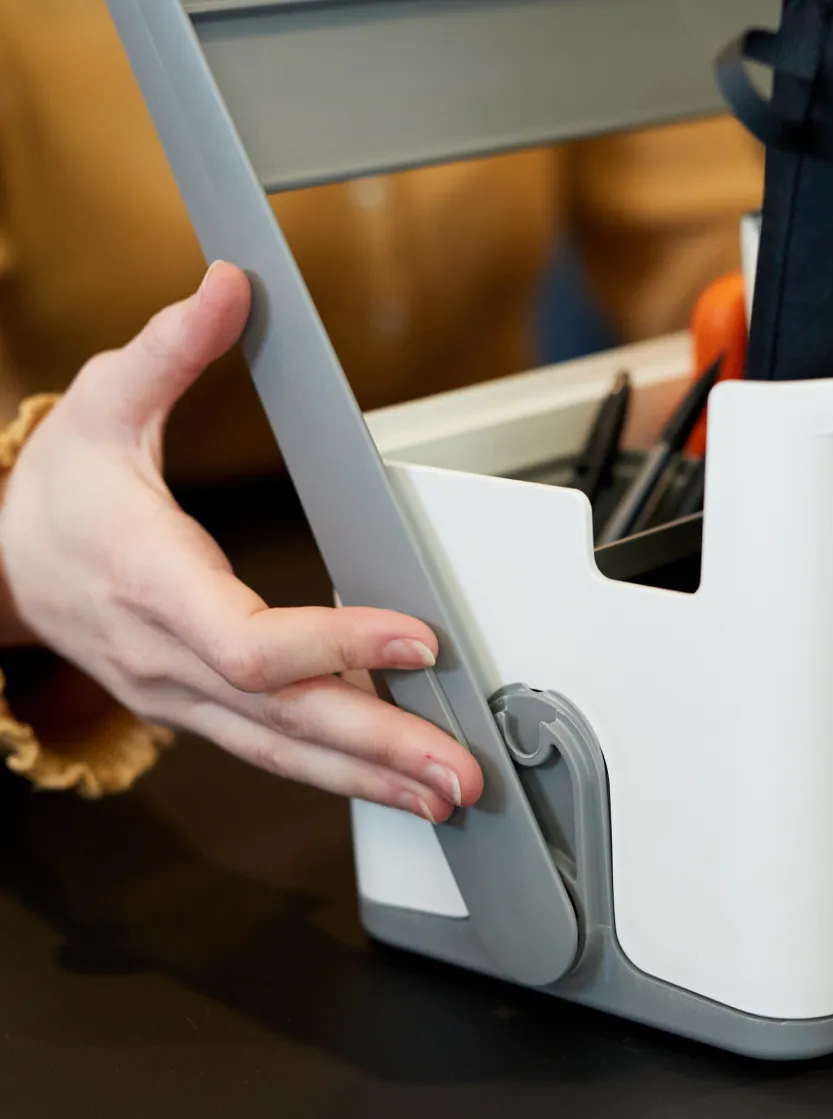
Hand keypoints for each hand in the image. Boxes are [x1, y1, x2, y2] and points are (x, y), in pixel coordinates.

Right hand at [0, 262, 481, 820]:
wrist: (4, 569)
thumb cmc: (57, 495)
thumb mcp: (100, 405)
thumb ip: (168, 350)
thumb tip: (230, 287)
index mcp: (150, 582)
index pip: (249, 639)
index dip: (334, 645)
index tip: (418, 640)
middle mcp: (169, 657)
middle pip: (284, 717)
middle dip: (379, 744)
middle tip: (461, 766)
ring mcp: (183, 697)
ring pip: (284, 751)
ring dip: (371, 774)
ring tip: (448, 790)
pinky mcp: (200, 711)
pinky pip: (275, 751)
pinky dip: (340, 770)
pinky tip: (398, 780)